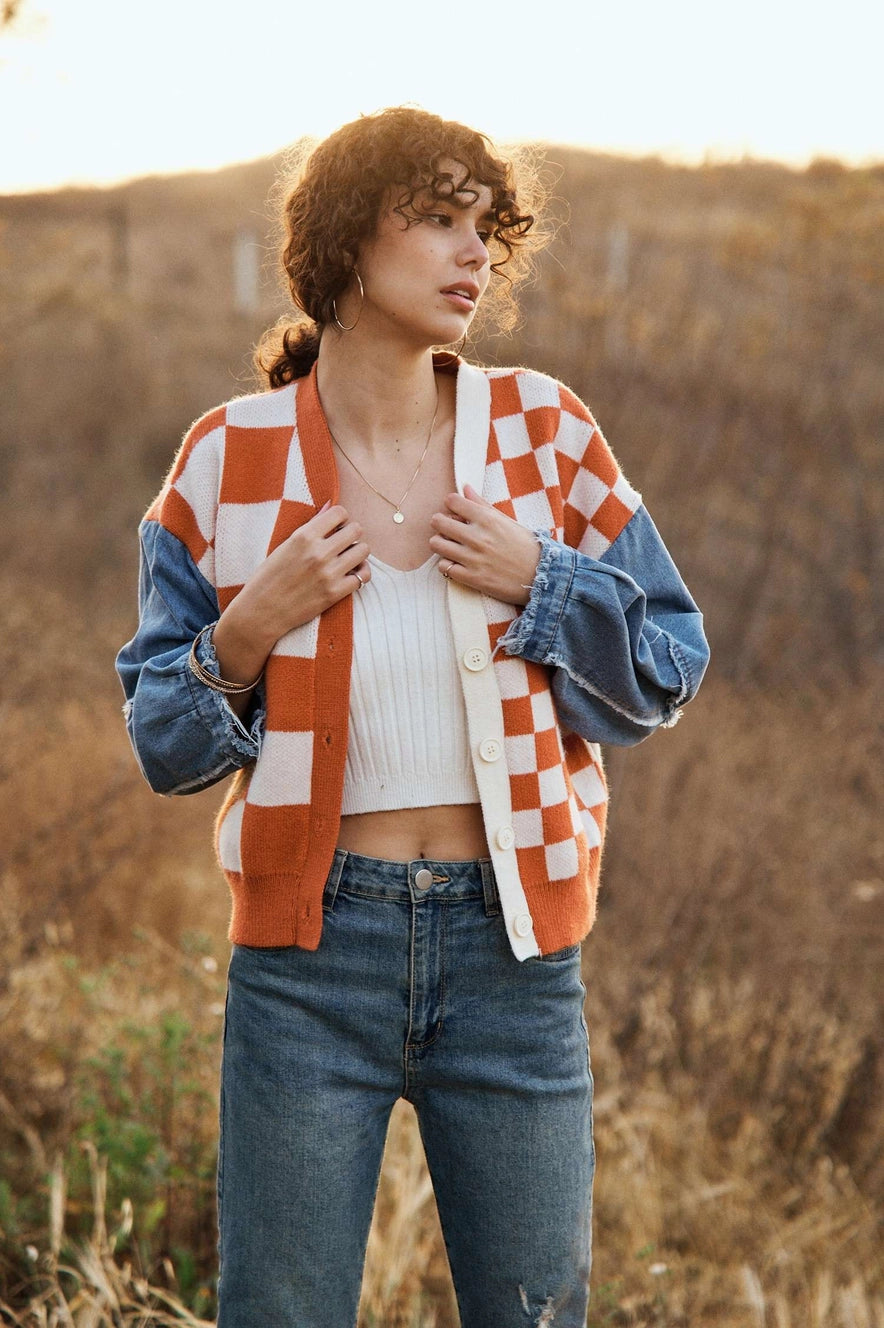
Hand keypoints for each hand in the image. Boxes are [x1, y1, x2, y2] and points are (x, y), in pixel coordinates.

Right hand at [213, 501, 370, 684]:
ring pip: (363, 550)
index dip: (341, 519)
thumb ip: (309, 527)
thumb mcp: (284, 546)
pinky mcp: (334, 593)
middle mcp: (318, 552)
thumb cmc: (268, 577)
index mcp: (303, 536)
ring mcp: (328, 573)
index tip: (336, 527)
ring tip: (349, 558)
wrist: (261, 611)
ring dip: (358, 552)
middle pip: (356, 530)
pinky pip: (363, 577)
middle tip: (344, 543)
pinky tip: (352, 574)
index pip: (339, 513)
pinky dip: (361, 574)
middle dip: (351, 534)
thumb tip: (329, 506)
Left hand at [429, 484, 540, 605]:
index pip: (452, 501)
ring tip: (450, 546)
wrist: (542, 576)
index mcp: (487, 519)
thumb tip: (465, 488)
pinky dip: (447, 564)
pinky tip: (456, 563)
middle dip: (440, 523)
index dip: (451, 504)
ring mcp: (473, 558)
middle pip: (438, 521)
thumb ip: (483, 505)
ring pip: (436, 544)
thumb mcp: (507, 521)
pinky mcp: (472, 578)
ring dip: (440, 543)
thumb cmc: (526, 547)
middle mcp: (478, 537)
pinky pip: (444, 567)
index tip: (456, 511)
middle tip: (447, 528)